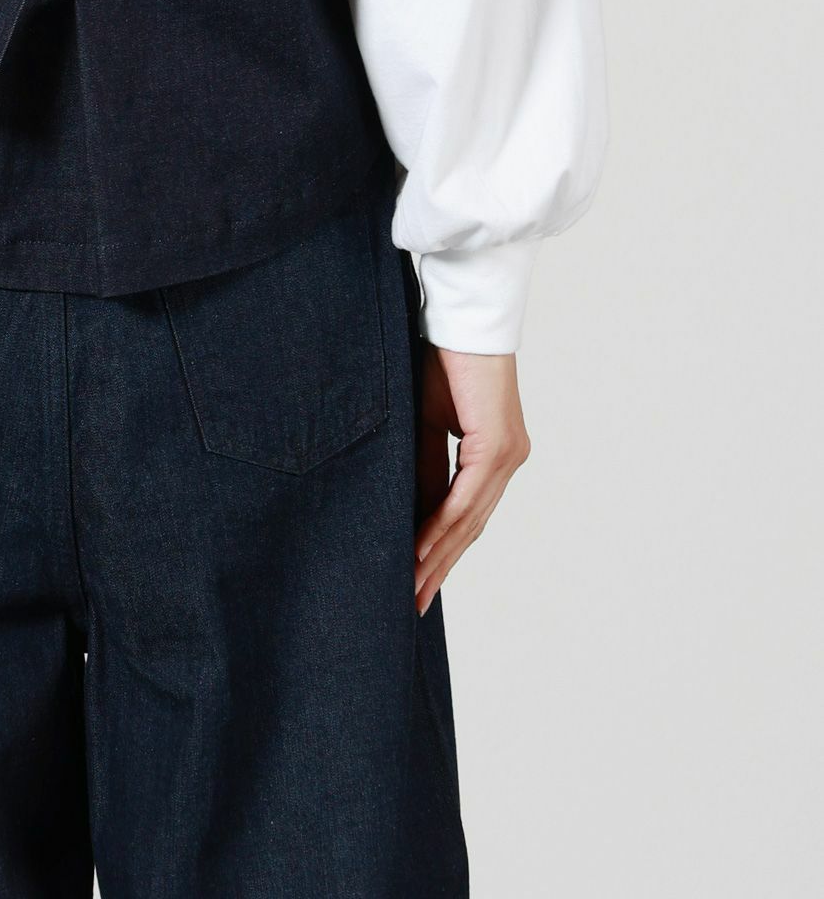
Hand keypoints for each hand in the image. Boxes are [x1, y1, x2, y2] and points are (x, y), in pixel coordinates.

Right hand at [414, 347, 529, 614]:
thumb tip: (412, 512)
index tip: (417, 580)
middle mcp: (509, 460)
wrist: (462, 316)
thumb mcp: (425, 422)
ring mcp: (507, 456)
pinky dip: (440, 528)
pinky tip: (419, 552)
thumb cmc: (441, 358)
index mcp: (495, 453)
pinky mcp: (496, 447)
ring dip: (437, 557)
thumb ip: (424, 467)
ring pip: (468, 520)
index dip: (442, 550)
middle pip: (470, 527)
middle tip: (413, 603)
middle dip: (440, 567)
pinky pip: (464, 499)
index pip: (466, 514)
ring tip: (411, 588)